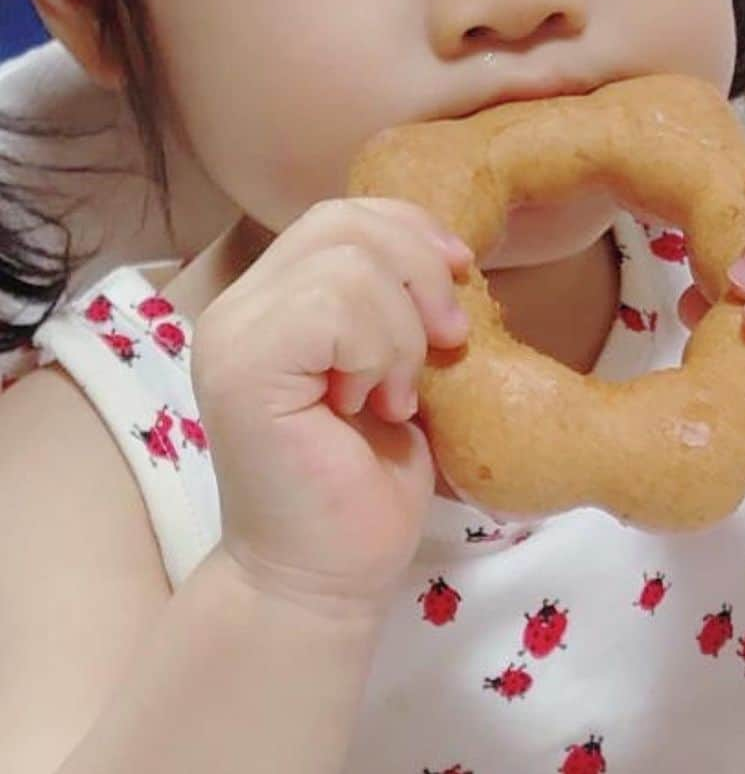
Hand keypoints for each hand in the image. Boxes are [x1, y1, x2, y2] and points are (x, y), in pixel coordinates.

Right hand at [190, 199, 472, 620]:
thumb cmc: (365, 484)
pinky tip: (374, 405)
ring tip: (395, 395)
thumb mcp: (395, 365)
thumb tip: (449, 250)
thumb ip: (394, 302)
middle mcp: (238, 309)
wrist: (327, 577)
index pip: (339, 216)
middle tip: (446, 341)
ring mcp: (233, 337)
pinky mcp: (243, 371)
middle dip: (419, 271)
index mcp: (270, 300)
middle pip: (343, 224)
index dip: (409, 229)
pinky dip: (378, 352)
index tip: (461, 272)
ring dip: (401, 331)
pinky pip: (333, 310)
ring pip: (346, 265)